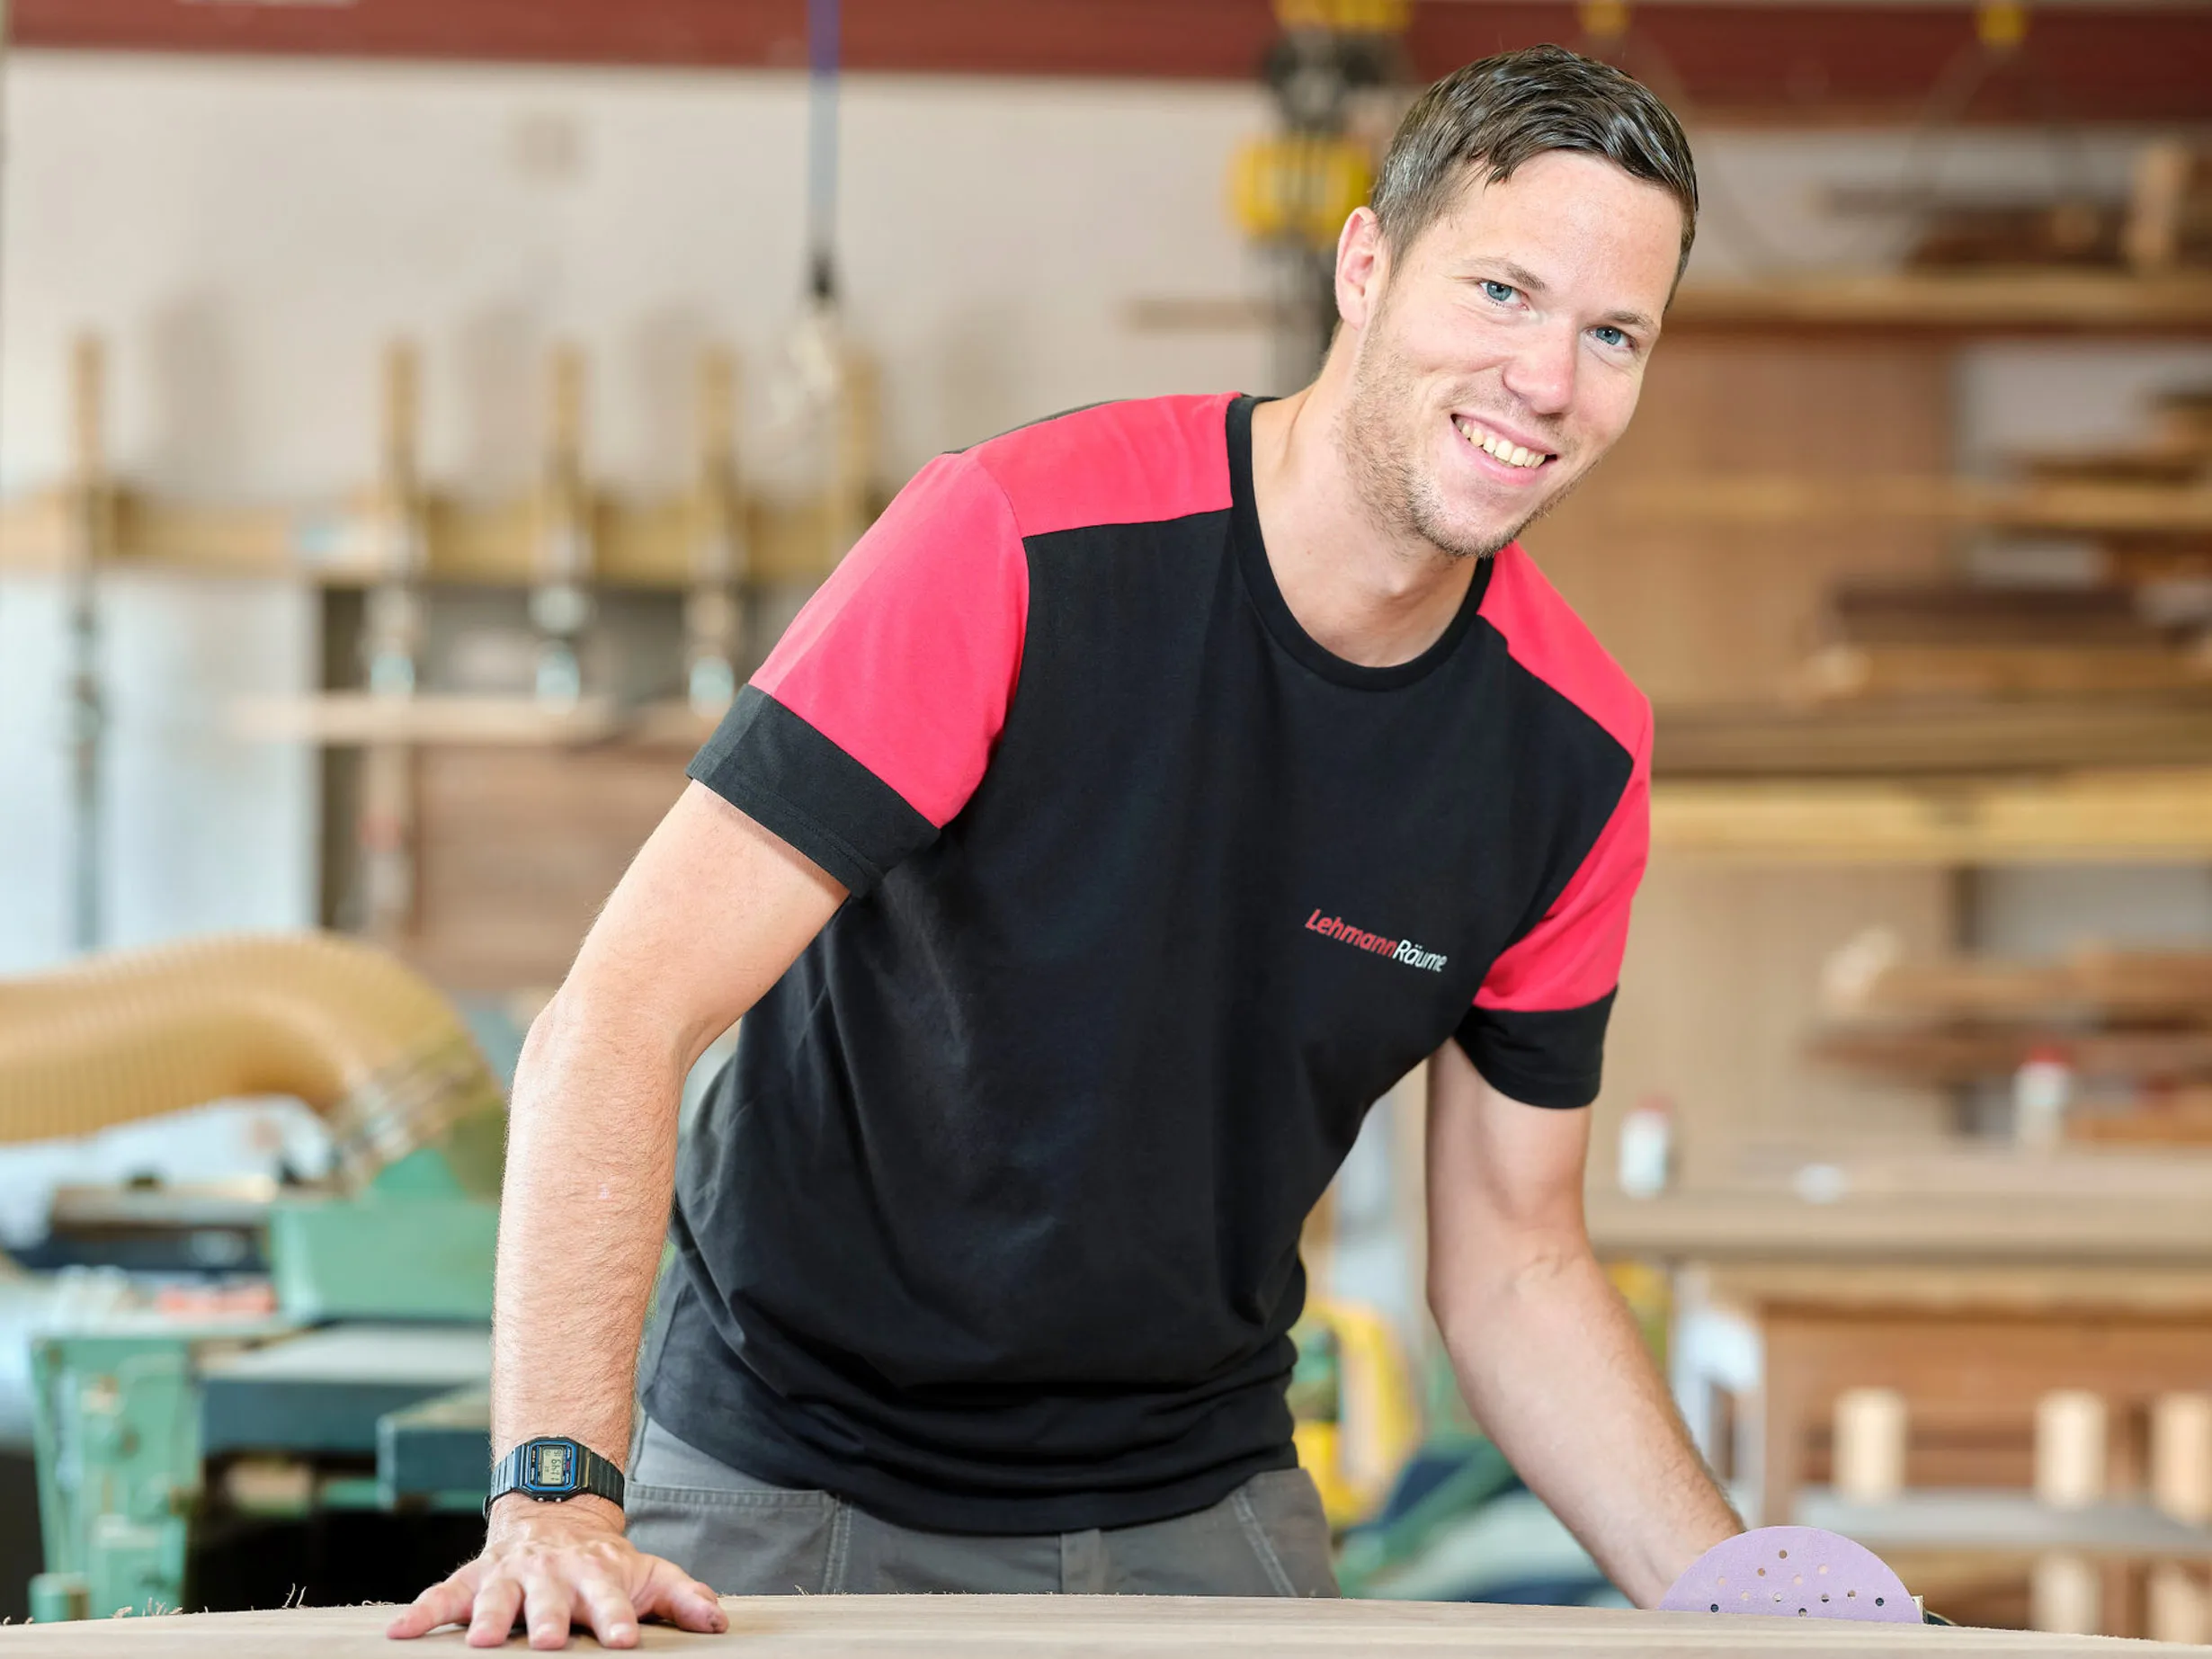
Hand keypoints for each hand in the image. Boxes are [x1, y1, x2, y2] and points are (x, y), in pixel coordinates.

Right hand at [386, 1496, 728, 1649]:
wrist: (555, 1512)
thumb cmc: (603, 1560)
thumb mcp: (646, 1572)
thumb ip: (681, 1596)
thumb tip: (718, 1620)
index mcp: (593, 1575)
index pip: (609, 1599)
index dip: (617, 1619)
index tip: (624, 1640)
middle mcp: (549, 1574)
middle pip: (549, 1599)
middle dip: (548, 1620)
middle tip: (550, 1642)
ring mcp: (509, 1575)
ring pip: (496, 1596)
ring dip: (489, 1617)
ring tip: (483, 1641)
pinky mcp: (473, 1578)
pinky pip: (442, 1596)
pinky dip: (421, 1613)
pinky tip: (399, 1633)